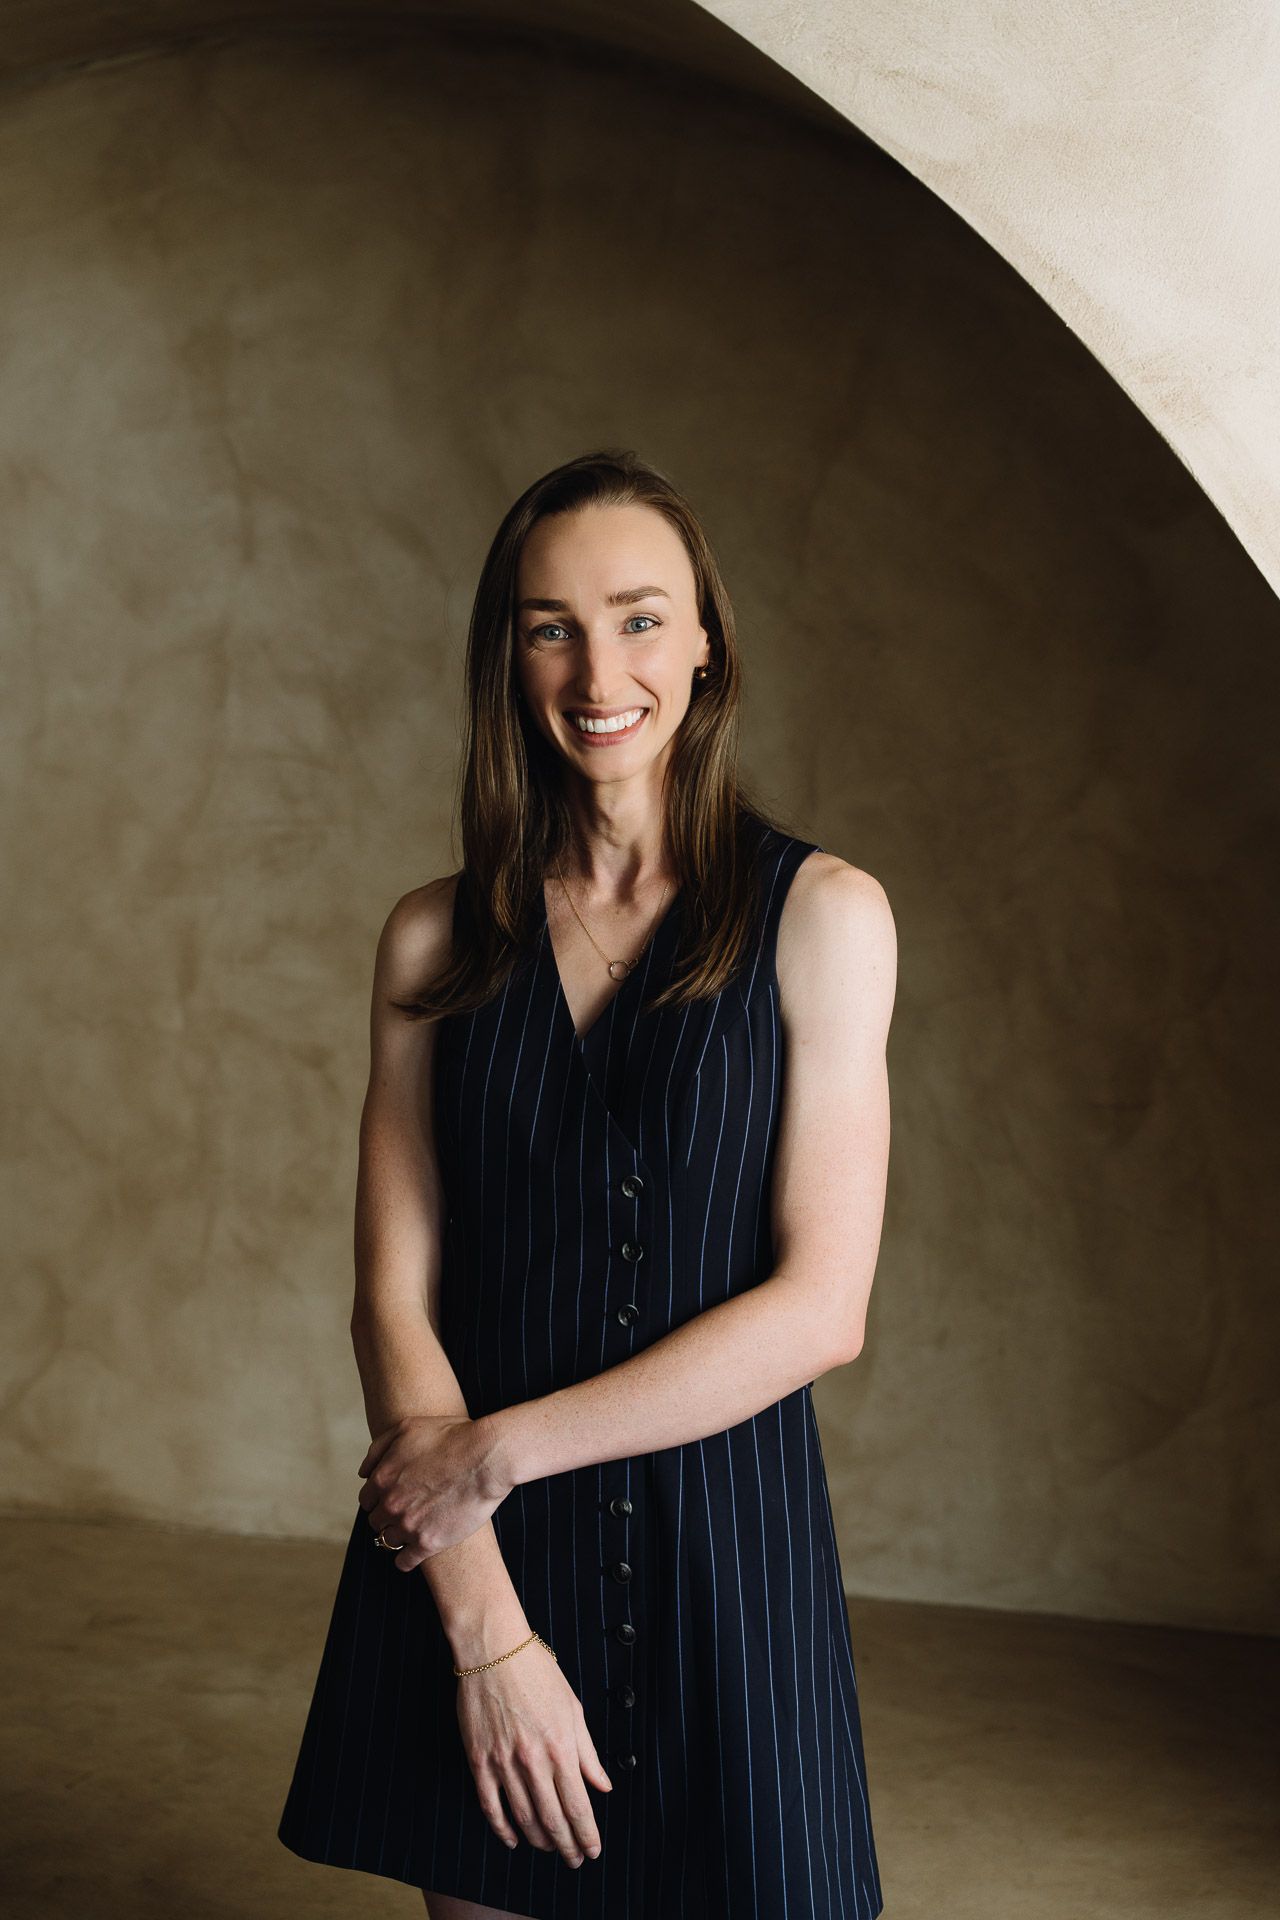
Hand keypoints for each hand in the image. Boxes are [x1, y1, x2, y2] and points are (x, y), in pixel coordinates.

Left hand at [357, 1412, 511, 1571]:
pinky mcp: (428, 1543)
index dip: (380, 1498)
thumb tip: (364, 1472)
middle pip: (376, 1521)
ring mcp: (408, 1525)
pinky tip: (413, 1553)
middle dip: (388, 1516)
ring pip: (388, 1541)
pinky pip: (405, 1562)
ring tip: (412, 1529)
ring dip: (397, 1536)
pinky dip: (406, 1560)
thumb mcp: (407, 1428)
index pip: (367, 1500)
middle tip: (406, 1511)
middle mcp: (390, 1504)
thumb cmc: (451, 1437)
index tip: (393, 1497)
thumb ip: (378, 1449)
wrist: (486, 1457)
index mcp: (382, 1478)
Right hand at [456, 1637, 611, 1866]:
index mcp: (560, 1747)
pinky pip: (491, 1807)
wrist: (493, 1650)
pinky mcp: (479, 1761)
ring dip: (540, 1841)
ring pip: (524, 1818)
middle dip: (567, 1846)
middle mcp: (533, 1761)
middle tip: (574, 1859)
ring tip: (551, 1848)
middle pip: (553, 1820)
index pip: (578, 1806)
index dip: (586, 1834)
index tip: (592, 1850)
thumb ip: (587, 1752)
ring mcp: (503, 1763)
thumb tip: (603, 1785)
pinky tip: (514, 1839)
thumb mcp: (572, 1708)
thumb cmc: (537, 1672)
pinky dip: (503, 1830)